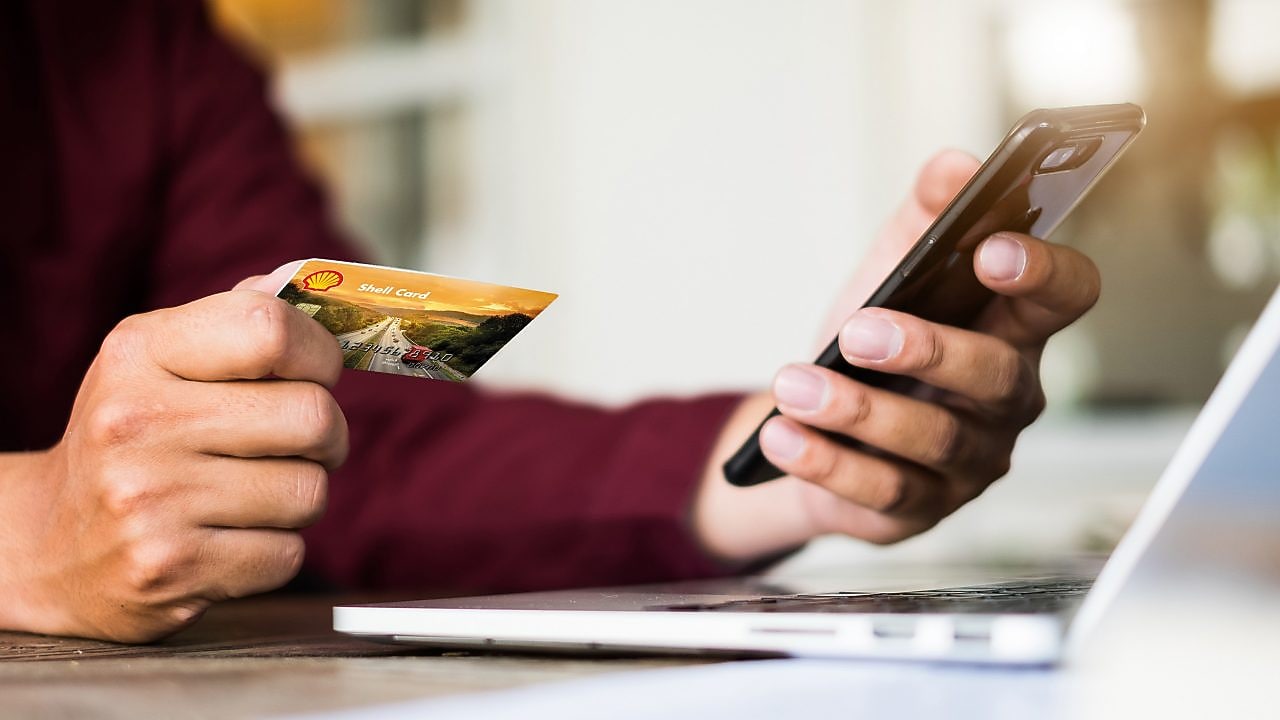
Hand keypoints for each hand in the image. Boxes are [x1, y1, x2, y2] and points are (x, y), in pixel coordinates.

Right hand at [0, 279, 346, 641]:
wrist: (51, 547)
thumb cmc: (134, 438)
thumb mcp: (159, 361)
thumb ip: (234, 321)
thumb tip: (302, 284)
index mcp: (139, 353)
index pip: (270, 329)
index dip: (321, 352)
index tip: (319, 371)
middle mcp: (137, 422)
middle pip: (313, 417)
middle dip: (328, 435)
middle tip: (302, 443)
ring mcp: (149, 501)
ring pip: (309, 491)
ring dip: (300, 497)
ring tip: (254, 493)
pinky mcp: (168, 569)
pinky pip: (287, 554)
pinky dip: (275, 550)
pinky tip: (230, 538)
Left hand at [694, 150, 1100, 560]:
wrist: (811, 426)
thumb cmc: (870, 346)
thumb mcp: (890, 273)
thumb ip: (923, 217)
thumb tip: (954, 163)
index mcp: (1014, 329)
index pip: (1066, 297)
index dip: (1042, 274)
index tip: (992, 251)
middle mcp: (1005, 400)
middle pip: (993, 376)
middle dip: (926, 349)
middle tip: (858, 329)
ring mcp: (968, 462)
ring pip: (930, 438)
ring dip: (857, 408)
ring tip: (795, 383)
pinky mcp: (918, 509)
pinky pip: (880, 490)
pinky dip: (827, 461)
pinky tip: (784, 436)